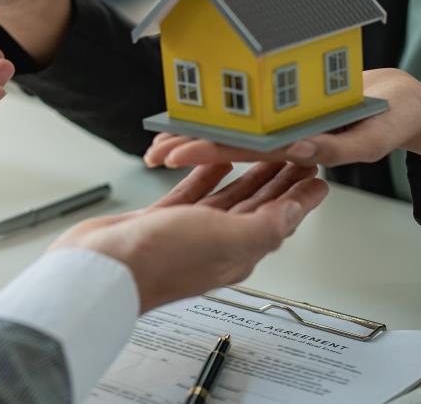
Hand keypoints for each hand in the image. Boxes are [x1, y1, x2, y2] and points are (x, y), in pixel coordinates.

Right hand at [51, 162, 327, 312]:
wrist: (103, 268)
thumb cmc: (159, 259)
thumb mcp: (224, 239)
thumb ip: (265, 226)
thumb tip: (296, 213)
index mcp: (238, 251)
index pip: (280, 219)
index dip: (300, 196)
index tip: (317, 174)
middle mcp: (217, 242)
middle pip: (257, 205)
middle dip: (278, 179)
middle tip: (294, 154)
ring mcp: (189, 231)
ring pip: (226, 197)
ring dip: (246, 174)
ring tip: (261, 152)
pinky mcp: (163, 220)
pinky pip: (192, 192)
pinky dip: (206, 174)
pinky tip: (213, 160)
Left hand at [143, 68, 420, 169]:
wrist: (409, 105)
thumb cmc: (397, 120)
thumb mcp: (373, 136)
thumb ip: (336, 145)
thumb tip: (297, 150)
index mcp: (300, 153)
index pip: (243, 154)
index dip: (206, 151)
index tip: (173, 152)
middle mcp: (286, 146)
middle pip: (228, 149)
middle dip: (189, 150)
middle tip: (153, 152)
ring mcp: (286, 135)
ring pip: (234, 138)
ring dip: (199, 138)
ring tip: (163, 139)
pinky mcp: (289, 120)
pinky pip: (252, 124)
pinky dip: (226, 120)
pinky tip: (199, 118)